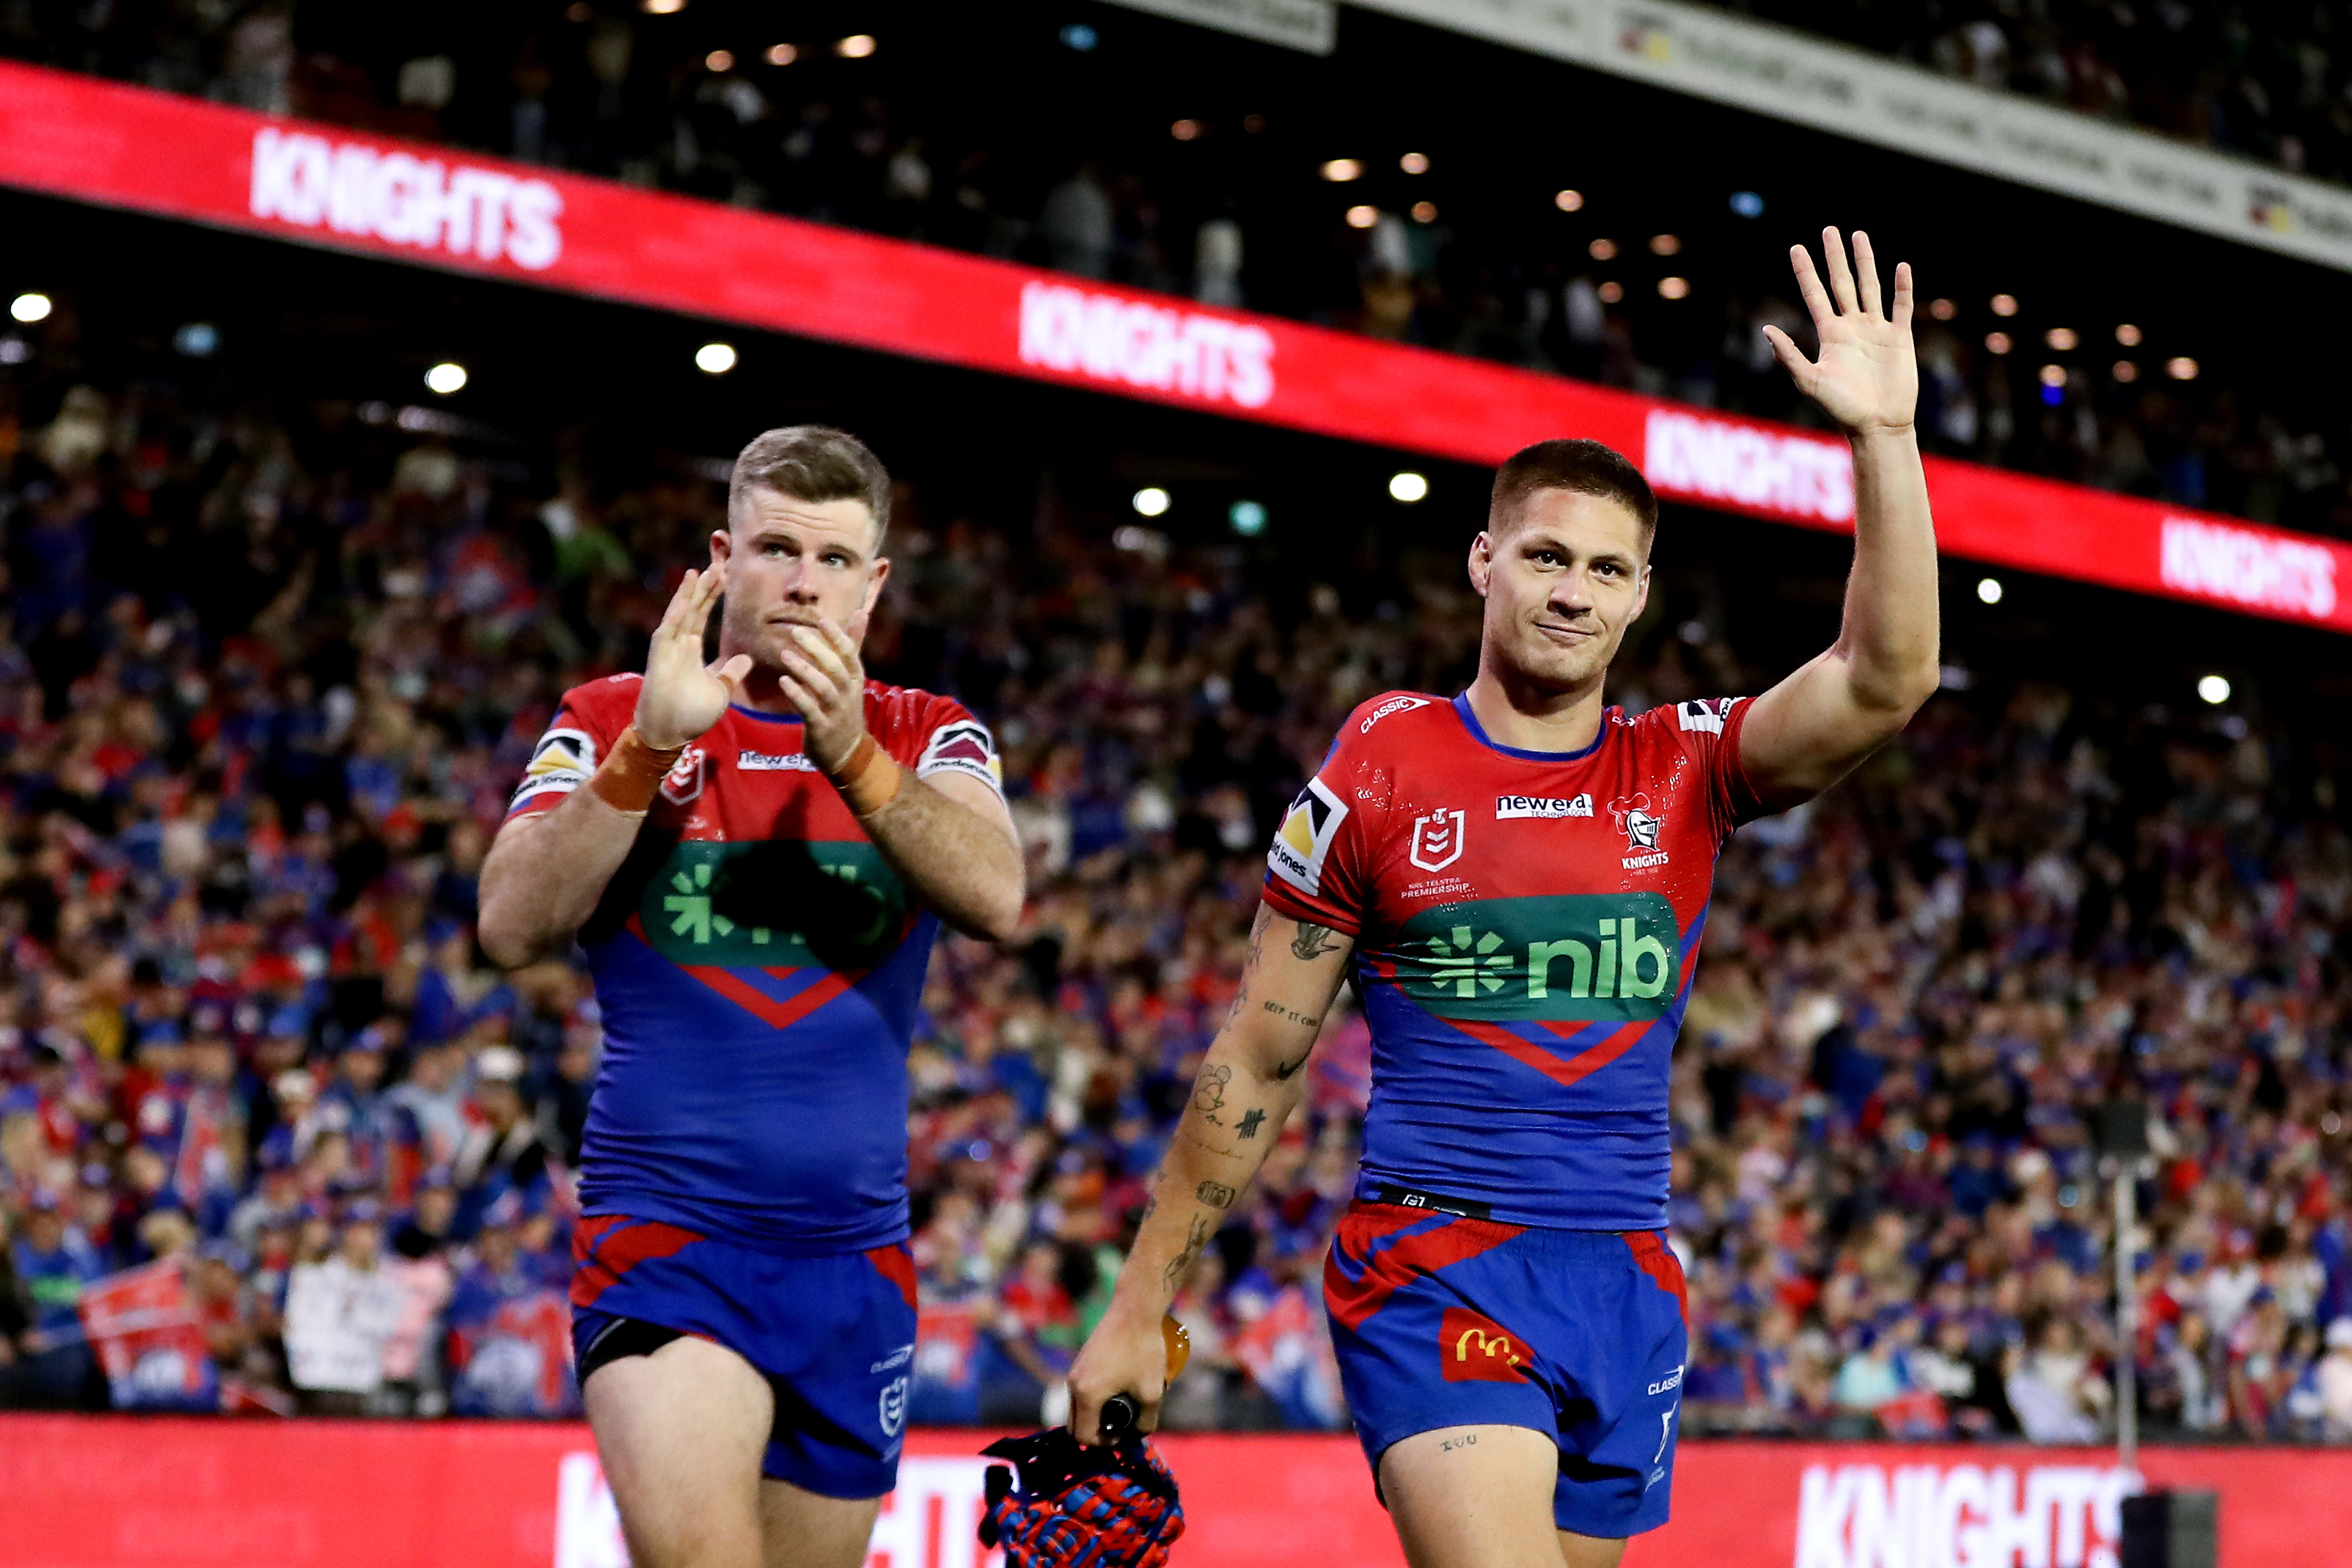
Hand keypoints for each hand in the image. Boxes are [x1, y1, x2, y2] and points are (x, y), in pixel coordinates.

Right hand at [633, 563, 752, 749]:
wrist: (669, 735)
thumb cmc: (691, 715)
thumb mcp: (720, 690)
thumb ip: (731, 673)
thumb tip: (746, 658)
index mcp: (690, 649)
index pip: (701, 614)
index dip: (712, 595)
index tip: (724, 574)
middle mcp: (677, 645)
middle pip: (691, 609)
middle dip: (703, 587)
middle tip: (717, 563)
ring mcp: (667, 650)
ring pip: (678, 615)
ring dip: (688, 594)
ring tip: (699, 571)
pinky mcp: (658, 660)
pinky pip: (667, 632)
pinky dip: (676, 614)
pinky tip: (684, 598)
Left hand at [775, 618, 869, 773]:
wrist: (847, 753)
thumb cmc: (844, 708)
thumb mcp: (852, 677)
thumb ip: (853, 645)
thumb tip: (860, 612)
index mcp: (856, 679)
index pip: (850, 654)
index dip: (837, 637)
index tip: (822, 620)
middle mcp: (849, 694)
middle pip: (836, 668)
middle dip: (817, 649)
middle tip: (796, 632)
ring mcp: (836, 712)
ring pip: (823, 688)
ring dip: (804, 670)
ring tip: (785, 655)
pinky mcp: (822, 728)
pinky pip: (809, 709)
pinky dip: (797, 694)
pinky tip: (783, 681)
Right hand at [1067, 1300, 1168, 1445]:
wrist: (1135, 1310)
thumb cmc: (1144, 1350)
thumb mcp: (1152, 1391)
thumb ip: (1147, 1421)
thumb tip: (1140, 1433)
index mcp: (1087, 1395)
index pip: (1083, 1436)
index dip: (1103, 1443)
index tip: (1123, 1435)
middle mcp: (1074, 1384)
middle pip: (1075, 1424)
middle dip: (1095, 1432)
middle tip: (1120, 1426)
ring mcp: (1075, 1370)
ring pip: (1077, 1407)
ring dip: (1095, 1414)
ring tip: (1122, 1405)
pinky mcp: (1081, 1360)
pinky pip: (1081, 1390)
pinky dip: (1094, 1398)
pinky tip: (1119, 1387)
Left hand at [1765, 227, 1916, 436]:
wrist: (1878, 424)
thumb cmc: (1842, 408)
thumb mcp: (1810, 382)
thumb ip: (1789, 356)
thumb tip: (1767, 329)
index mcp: (1829, 334)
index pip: (1814, 294)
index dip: (1805, 271)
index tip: (1796, 247)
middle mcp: (1851, 326)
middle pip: (1842, 282)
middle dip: (1835, 257)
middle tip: (1829, 229)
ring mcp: (1876, 329)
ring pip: (1870, 287)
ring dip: (1865, 262)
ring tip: (1859, 235)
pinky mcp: (1899, 337)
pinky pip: (1901, 306)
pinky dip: (1902, 286)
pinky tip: (1900, 266)